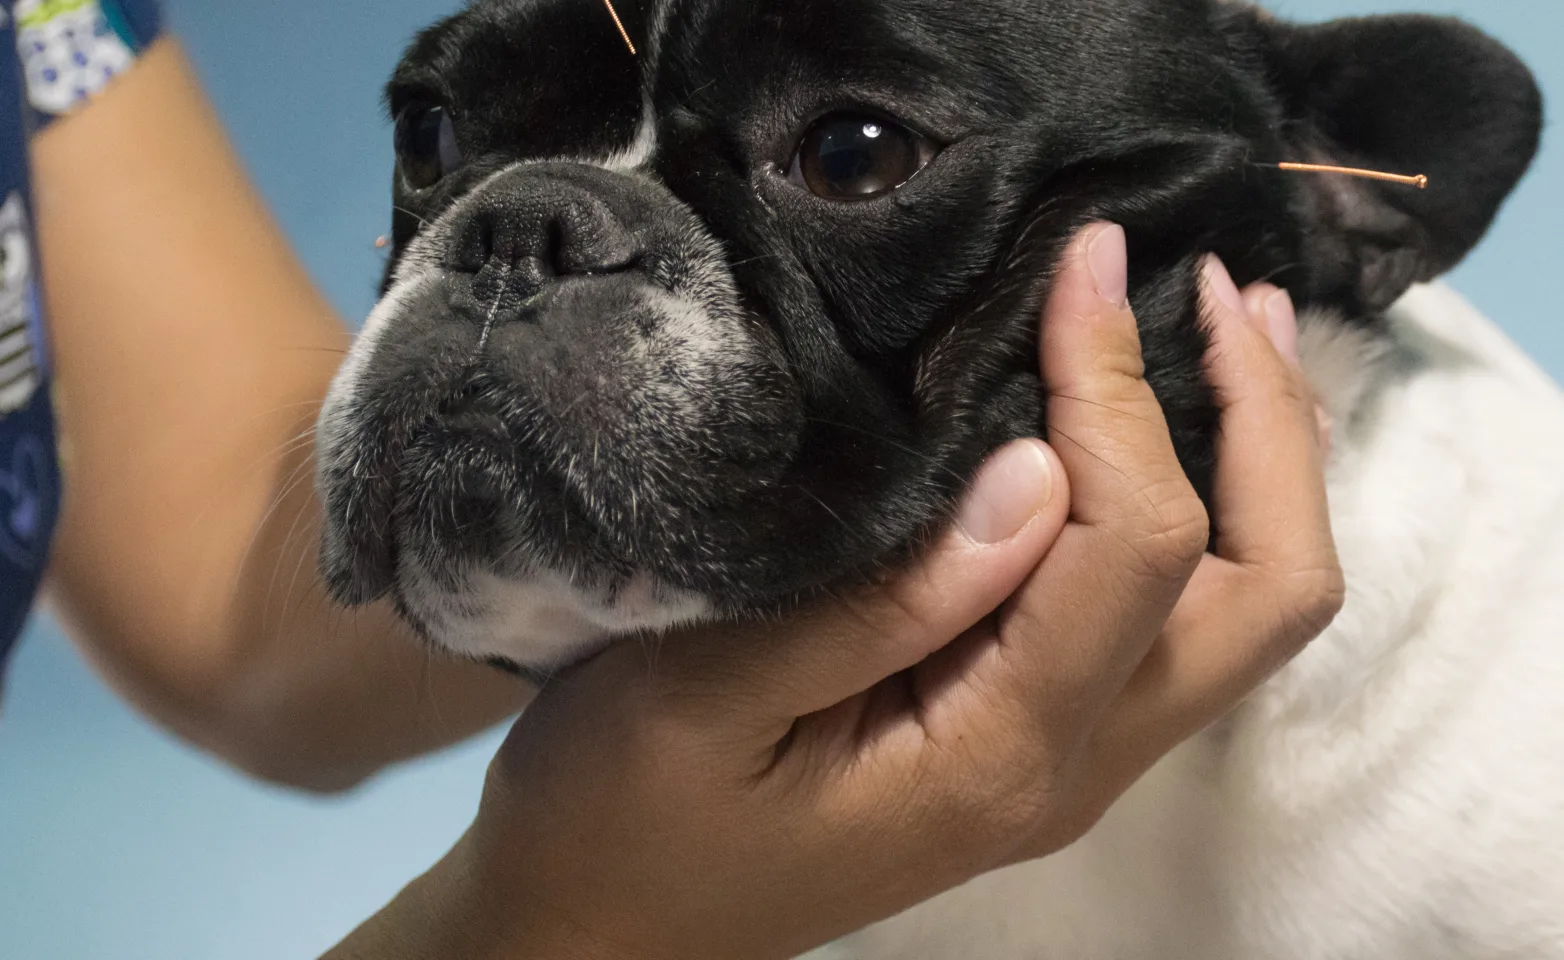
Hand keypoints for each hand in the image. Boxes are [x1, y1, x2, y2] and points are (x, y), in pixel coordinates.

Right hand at [325, 224, 1342, 959]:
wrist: (607, 928)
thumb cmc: (622, 814)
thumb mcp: (707, 694)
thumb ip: (883, 600)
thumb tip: (1037, 472)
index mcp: (997, 752)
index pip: (1138, 546)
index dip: (1124, 390)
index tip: (1078, 262)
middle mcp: (1072, 767)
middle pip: (1267, 591)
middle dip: (1269, 424)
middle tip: (1215, 285)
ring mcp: (1070, 765)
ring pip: (1248, 613)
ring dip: (1261, 466)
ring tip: (1228, 328)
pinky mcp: (1039, 743)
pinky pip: (1179, 622)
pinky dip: (1204, 511)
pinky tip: (1157, 431)